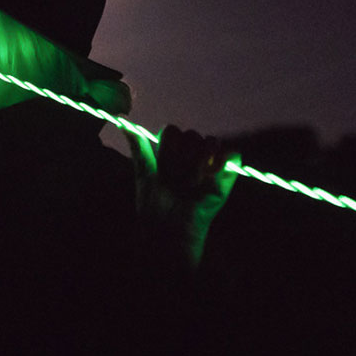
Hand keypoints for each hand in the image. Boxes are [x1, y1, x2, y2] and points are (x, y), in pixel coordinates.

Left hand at [126, 125, 239, 268]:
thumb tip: (123, 124)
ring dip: (199, 163)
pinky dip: (225, 160)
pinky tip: (211, 174)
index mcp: (171, 152)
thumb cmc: (155, 206)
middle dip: (183, 157)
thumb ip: (139, 150)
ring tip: (192, 182)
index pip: (172, 131)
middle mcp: (191, 155)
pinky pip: (233, 155)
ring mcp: (209, 164)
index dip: (168, 145)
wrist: (170, 230)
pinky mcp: (226, 176)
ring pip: (210, 142)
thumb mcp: (144, 176)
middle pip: (191, 135)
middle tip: (178, 179)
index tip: (164, 164)